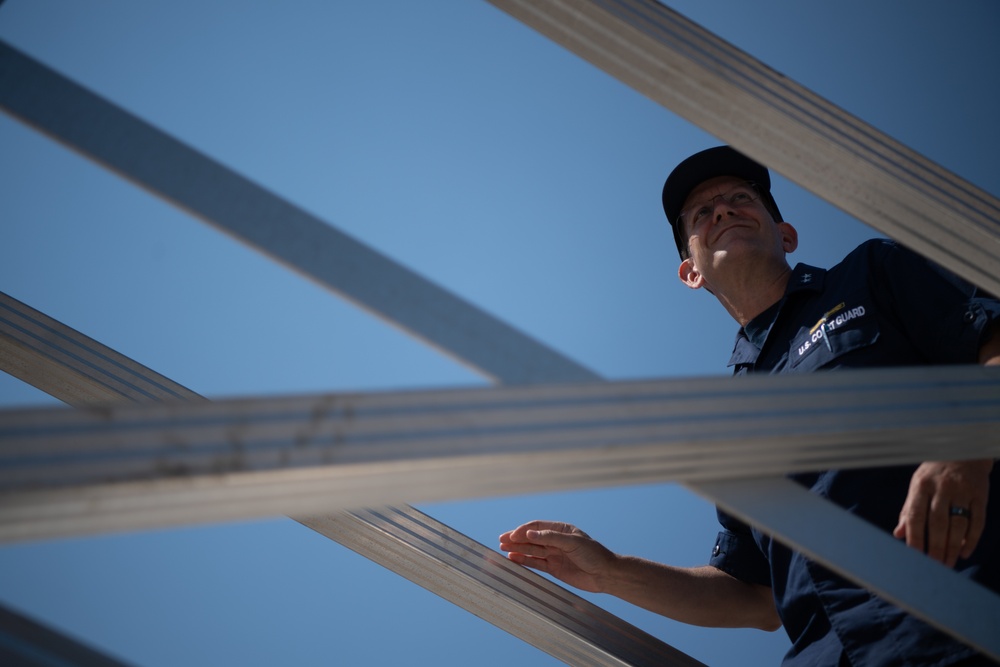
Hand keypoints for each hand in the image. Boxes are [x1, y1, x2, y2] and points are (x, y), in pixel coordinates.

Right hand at [499, 520, 615, 592]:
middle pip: (532, 538)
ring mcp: (554, 554)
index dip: (523, 530)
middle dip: (516, 538)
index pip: (538, 527)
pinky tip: (513, 559)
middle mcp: (556, 541)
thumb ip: (550, 537)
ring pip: (532, 550)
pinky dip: (524, 561)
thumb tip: (529, 533)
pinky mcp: (554, 568)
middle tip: (501, 540)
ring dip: (517, 549)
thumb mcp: (573, 542)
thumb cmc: (594, 554)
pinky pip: (536, 563)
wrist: (606, 575)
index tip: (512, 535)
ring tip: (502, 549)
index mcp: (561, 530)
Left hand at [893, 459, 992, 566]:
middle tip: (934, 566)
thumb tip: (898, 534)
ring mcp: (963, 491)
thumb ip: (909, 509)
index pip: (915, 515)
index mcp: (921, 485)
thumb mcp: (917, 485)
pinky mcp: (980, 495)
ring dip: (953, 547)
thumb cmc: (934, 473)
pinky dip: (972, 539)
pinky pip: (978, 521)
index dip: (914, 537)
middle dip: (935, 547)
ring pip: (958, 524)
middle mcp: (942, 488)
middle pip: (938, 523)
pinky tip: (965, 552)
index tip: (914, 556)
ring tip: (948, 564)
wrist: (964, 451)